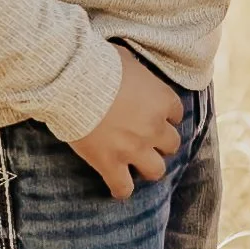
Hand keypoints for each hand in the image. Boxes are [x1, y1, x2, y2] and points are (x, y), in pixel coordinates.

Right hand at [68, 45, 182, 198]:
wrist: (73, 82)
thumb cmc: (98, 63)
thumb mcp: (126, 59)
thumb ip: (137, 72)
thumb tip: (131, 71)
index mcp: (161, 99)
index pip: (177, 113)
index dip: (165, 115)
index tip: (154, 115)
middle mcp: (154, 127)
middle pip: (172, 144)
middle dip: (160, 143)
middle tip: (145, 139)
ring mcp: (134, 148)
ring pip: (156, 170)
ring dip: (148, 167)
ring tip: (136, 164)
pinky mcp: (110, 163)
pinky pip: (123, 188)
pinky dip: (121, 189)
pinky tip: (117, 187)